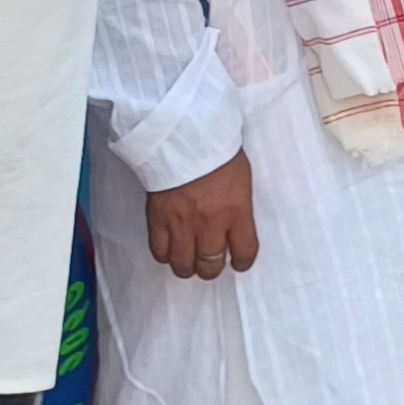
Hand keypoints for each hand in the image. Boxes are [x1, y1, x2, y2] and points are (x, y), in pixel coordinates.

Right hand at [145, 149, 259, 280]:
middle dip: (212, 269)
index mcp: (236, 210)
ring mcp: (182, 224)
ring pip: (183, 266)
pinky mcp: (158, 221)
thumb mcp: (241, 177)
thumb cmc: (216, 150)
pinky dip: (166, 255)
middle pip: (210, 265)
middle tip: (211, 263)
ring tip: (190, 259)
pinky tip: (171, 248)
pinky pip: (160, 253)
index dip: (242, 261)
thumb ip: (239, 206)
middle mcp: (210, 223)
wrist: (182, 136)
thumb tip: (238, 226)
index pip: (244, 251)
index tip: (239, 261)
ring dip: (188, 266)